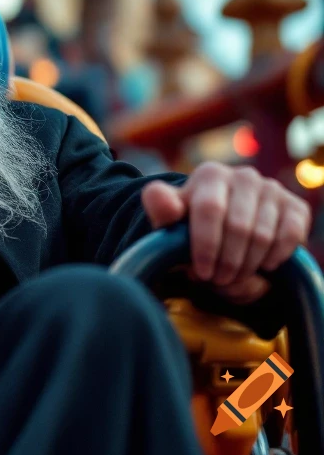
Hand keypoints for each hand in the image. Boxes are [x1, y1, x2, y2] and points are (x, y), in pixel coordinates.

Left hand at [141, 162, 312, 303]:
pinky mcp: (295, 206)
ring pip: (263, 235)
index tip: (200, 272)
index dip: (206, 245)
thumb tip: (163, 200)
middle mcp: (244, 175)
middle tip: (216, 280)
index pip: (210, 209)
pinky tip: (261, 266)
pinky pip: (290, 236)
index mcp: (210, 174)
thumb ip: (160, 209)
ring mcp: (272, 189)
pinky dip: (275, 257)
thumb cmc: (191, 226)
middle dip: (226, 261)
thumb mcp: (169, 221)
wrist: (225, 229)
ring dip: (247, 265)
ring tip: (232, 277)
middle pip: (239, 226)